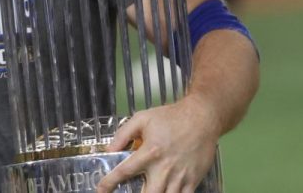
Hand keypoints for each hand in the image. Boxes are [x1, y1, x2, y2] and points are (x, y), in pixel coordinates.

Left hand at [97, 95, 220, 192]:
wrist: (202, 118)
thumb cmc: (171, 117)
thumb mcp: (142, 119)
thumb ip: (123, 134)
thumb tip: (109, 150)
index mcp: (149, 152)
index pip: (124, 172)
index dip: (109, 183)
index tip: (100, 190)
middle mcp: (164, 168)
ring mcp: (180, 177)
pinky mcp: (193, 180)